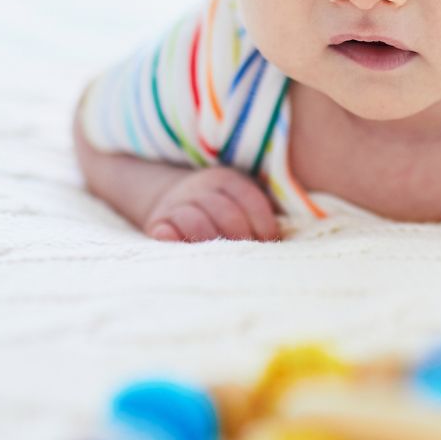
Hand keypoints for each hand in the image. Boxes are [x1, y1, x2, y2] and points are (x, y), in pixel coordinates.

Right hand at [142, 167, 281, 242]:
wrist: (173, 198)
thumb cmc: (220, 207)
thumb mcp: (238, 197)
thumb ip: (259, 211)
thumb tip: (282, 239)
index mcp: (226, 179)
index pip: (249, 198)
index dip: (263, 223)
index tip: (269, 242)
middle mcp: (201, 188)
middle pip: (226, 212)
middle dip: (241, 237)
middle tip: (250, 256)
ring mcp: (177, 204)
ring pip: (196, 222)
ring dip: (212, 242)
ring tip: (224, 260)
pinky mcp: (158, 223)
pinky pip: (164, 230)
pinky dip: (172, 239)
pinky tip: (183, 249)